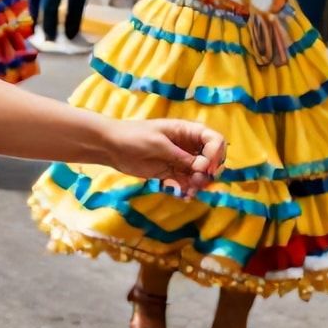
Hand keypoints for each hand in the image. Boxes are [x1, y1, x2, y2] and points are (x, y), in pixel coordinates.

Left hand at [107, 119, 224, 197]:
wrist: (112, 146)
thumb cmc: (134, 137)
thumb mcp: (158, 144)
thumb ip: (181, 156)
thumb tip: (202, 167)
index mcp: (187, 131)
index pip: (214, 140)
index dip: (215, 154)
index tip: (205, 167)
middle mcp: (188, 145)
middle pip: (212, 158)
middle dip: (210, 171)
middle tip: (197, 180)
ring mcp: (181, 159)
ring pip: (202, 173)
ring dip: (200, 183)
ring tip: (190, 190)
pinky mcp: (172, 172)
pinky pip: (188, 182)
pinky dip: (190, 189)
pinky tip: (185, 196)